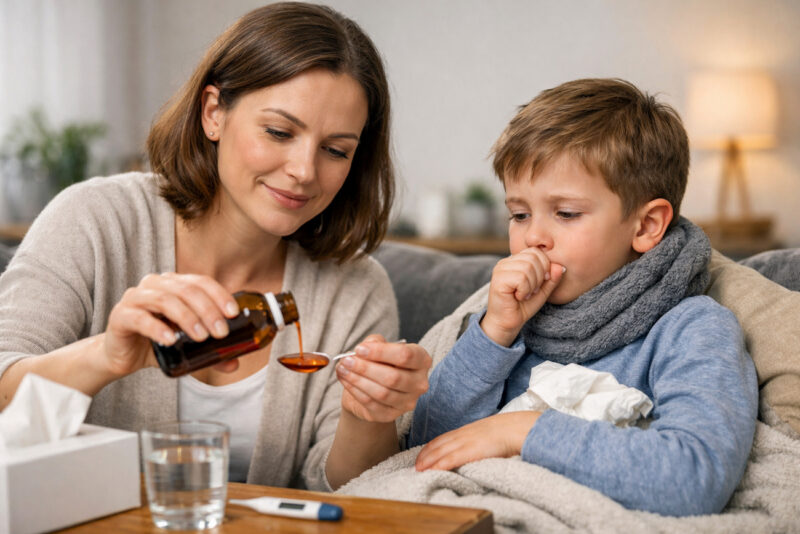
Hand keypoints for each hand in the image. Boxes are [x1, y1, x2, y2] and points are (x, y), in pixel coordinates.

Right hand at [102, 273, 239, 376]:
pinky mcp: (120, 316)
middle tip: (221, 332)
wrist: (122, 356)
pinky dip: (157, 328)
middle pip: (186, 290)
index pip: (201, 282)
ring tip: (201, 336)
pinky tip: (170, 340)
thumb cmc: (156, 343)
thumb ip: (209, 353)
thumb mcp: (187, 346)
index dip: (219, 295)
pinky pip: (140, 318)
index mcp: (174, 284)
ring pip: (165, 300)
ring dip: (187, 318)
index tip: (233, 314)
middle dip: (207, 310)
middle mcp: (155, 285)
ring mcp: (135, 298)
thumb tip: (234, 364)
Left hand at [336, 335, 431, 422]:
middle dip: (365, 368)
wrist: (373, 387)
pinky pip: (372, 404)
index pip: (405, 355)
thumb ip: (374, 342)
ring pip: (382, 393)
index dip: (380, 352)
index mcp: (421, 360)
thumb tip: (364, 348)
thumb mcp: (378, 347)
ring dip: (358, 380)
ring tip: (343, 369)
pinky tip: (346, 381)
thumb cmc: (379, 363)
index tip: (359, 349)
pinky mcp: (392, 415)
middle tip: (346, 360)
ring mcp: (408, 402)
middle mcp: (419, 383)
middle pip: (393, 377)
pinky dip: (355, 391)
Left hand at [415, 411, 539, 470]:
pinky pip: (451, 458)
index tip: (421, 455)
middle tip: (415, 466)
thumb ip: (478, 440)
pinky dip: (439, 465)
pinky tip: (431, 470)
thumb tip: (477, 448)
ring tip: (418, 470)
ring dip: (428, 461)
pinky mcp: (471, 451)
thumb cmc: (507, 432)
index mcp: (467, 430)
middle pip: (438, 445)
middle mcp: (463, 435)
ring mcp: (466, 442)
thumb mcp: (488, 433)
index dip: (430, 447)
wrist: (517, 428)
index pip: (442, 438)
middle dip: (424, 455)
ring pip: (441, 452)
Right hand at [480, 248, 563, 345]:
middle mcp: (506, 262)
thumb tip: (559, 265)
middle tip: (531, 291)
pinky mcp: (498, 279)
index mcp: (515, 261)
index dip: (544, 266)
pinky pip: (521, 278)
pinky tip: (518, 297)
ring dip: (531, 285)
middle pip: (533, 258)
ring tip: (524, 294)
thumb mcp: (542, 290)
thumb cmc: (522, 306)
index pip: (536, 251)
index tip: (540, 283)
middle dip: (539, 277)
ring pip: (528, 267)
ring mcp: (500, 269)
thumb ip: (552, 278)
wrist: (507, 323)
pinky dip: (524, 290)